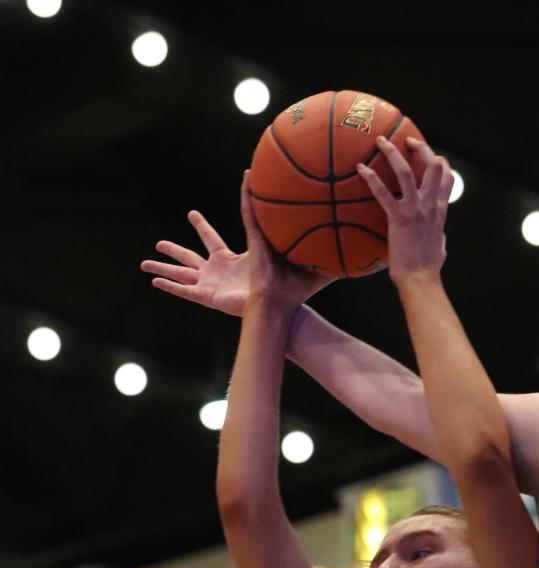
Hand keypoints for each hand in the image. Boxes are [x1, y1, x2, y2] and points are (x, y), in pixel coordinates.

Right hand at [140, 200, 333, 317]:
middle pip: (191, 256)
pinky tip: (154, 281)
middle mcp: (218, 272)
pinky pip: (185, 290)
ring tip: (145, 263)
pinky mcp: (209, 296)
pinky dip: (170, 286)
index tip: (190, 214)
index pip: (213, 241)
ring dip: (164, 267)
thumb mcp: (289, 253)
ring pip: (182, 273)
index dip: (201, 227)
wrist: (282, 308)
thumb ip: (295, 233)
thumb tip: (319, 215)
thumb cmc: (288, 289)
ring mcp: (211, 284)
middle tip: (159, 243)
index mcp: (233, 261)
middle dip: (175, 249)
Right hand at [239, 172, 334, 312]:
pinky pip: (248, 210)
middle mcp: (276, 235)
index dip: (301, 200)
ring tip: (262, 161)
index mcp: (290, 242)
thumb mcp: (325, 273)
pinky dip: (246, 193)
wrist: (278, 302)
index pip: (296, 217)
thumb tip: (366, 256)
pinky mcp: (252, 236)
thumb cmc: (299, 292)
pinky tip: (248, 175)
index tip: (312, 180)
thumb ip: (341, 261)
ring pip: (259, 204)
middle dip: (282, 186)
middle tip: (288, 163)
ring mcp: (262, 234)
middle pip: (279, 207)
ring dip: (259, 183)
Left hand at [358, 136, 453, 285]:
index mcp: (440, 210)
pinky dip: (371, 178)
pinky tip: (361, 169)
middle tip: (407, 139)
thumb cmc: (428, 268)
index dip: (441, 162)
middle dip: (420, 148)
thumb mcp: (439, 246)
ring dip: (393, 153)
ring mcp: (415, 210)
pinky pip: (383, 193)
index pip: (447, 177)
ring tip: (381, 141)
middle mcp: (430, 205)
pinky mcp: (399, 218)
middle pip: (431, 165)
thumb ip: (438, 234)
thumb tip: (439, 236)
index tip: (431, 155)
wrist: (421, 278)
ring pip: (406, 172)